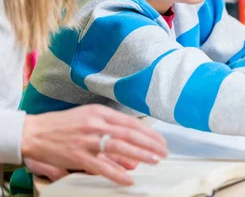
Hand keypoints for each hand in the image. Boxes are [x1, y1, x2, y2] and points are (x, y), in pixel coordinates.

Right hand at [21, 105, 168, 184]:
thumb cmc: (63, 125)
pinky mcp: (77, 156)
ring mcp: (87, 140)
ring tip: (154, 161)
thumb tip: (132, 147)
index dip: (149, 133)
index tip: (161, 141)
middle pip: (130, 134)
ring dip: (140, 155)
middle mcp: (96, 124)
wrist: (33, 132)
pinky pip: (101, 166)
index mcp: (100, 113)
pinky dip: (117, 173)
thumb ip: (110, 130)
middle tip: (163, 152)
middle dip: (150, 144)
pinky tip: (129, 179)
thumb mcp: (89, 118)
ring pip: (120, 147)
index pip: (131, 123)